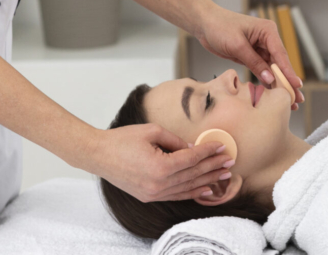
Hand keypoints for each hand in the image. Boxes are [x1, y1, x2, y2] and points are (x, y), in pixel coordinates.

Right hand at [85, 124, 234, 202]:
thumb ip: (176, 140)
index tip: (222, 146)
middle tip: (230, 160)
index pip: (192, 159)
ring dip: (208, 181)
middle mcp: (159, 184)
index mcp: (160, 167)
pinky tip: (207, 190)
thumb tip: (194, 147)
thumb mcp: (152, 131)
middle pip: (194, 174)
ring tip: (224, 174)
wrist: (98, 155)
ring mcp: (153, 193)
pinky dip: (193, 193)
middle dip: (214, 166)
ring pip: (188, 188)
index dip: (209, 151)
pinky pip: (176, 196)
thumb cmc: (123, 139)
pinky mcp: (149, 196)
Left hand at [195, 5, 304, 108]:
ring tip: (289, 101)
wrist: (204, 23)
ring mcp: (260, 48)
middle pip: (280, 63)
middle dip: (288, 81)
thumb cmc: (220, 27)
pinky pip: (262, 70)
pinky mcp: (252, 55)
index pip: (280, 54)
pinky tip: (273, 93)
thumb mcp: (237, 45)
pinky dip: (267, 81)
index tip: (297, 85)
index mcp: (268, 31)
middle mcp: (267, 39)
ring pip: (273, 69)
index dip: (288, 72)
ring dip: (279, 84)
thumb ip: (254, 62)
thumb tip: (269, 78)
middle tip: (298, 98)